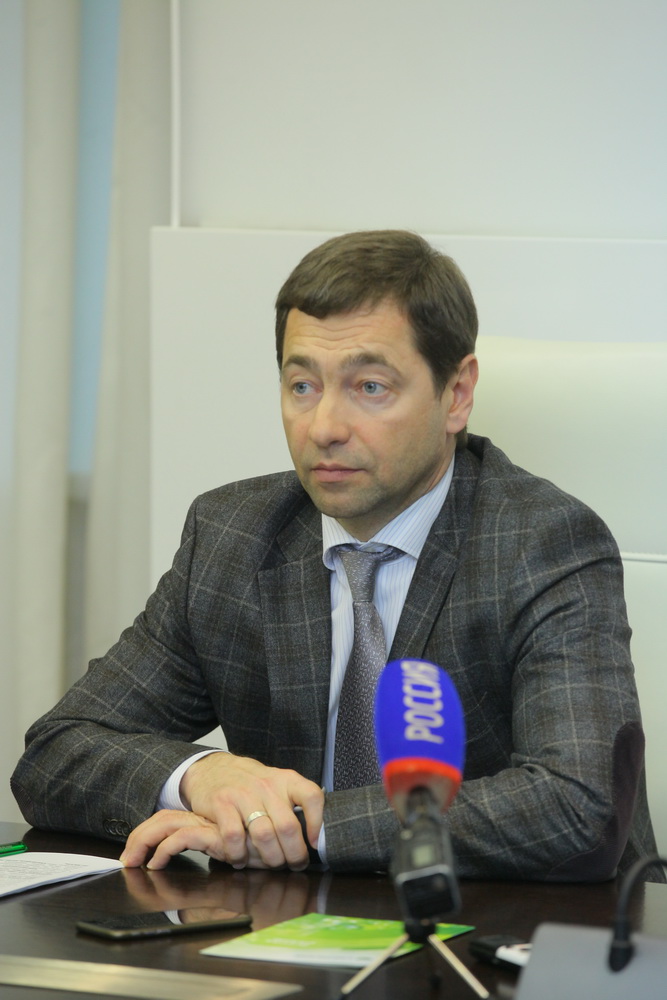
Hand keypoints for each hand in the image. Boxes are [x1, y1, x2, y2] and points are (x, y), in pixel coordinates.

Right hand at [120, 753, 323, 870]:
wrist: (212, 768)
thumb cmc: (250, 783)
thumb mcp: (276, 784)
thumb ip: (294, 803)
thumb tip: (315, 835)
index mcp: (286, 780)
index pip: (311, 796)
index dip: (317, 822)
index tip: (314, 843)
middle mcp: (267, 785)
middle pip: (288, 827)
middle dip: (294, 854)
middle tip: (293, 864)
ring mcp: (243, 794)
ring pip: (264, 835)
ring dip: (270, 858)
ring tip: (270, 864)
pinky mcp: (222, 803)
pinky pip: (234, 837)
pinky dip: (239, 854)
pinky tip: (240, 859)